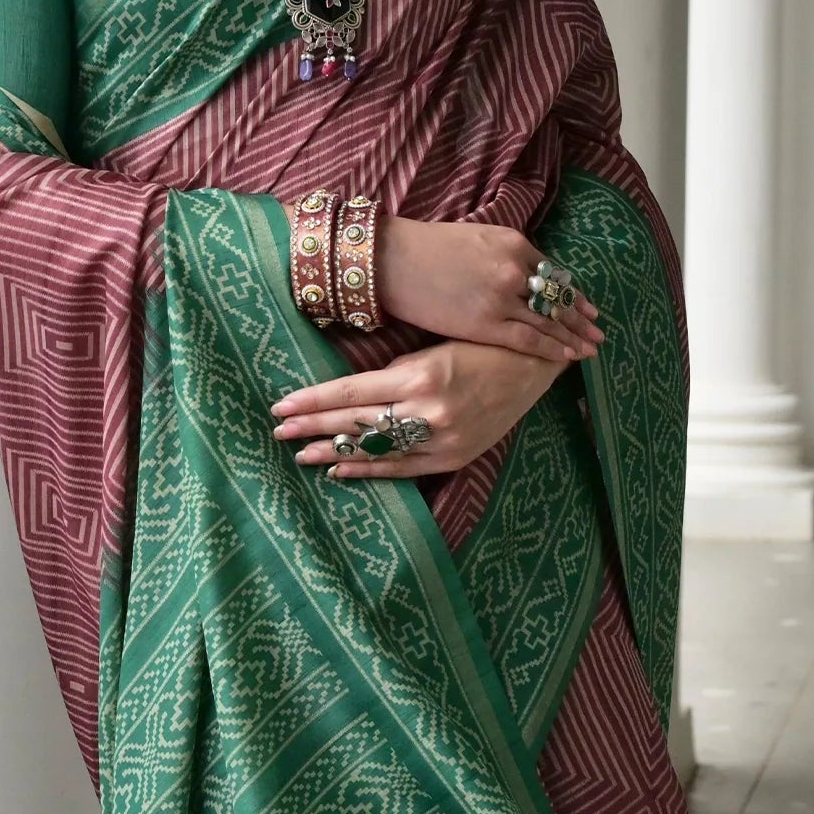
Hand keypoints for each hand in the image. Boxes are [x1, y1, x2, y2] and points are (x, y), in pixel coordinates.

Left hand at [273, 339, 566, 478]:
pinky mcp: (454, 457)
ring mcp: (442, 440)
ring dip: (334, 452)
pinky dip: (369, 469)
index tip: (280, 407)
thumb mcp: (434, 345)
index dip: (312, 402)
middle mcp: (428, 413)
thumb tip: (351, 394)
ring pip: (375, 450)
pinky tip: (341, 468)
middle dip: (313, 428)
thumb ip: (394, 372)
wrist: (534, 366)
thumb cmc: (481, 343)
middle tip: (278, 433)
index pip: (351, 394)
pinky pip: (402, 468)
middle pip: (356, 424)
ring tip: (301, 454)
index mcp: (420, 376)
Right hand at [378, 213, 602, 363]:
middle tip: (598, 331)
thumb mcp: (476, 237)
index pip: (552, 273)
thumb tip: (520, 272)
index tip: (586, 306)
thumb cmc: (427, 247)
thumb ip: (503, 254)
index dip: (570, 292)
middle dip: (579, 317)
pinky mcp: (487, 325)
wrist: (394, 260)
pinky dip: (551, 348)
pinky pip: (529, 340)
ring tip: (590, 347)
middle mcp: (516, 270)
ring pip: (548, 321)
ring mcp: (504, 298)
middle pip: (556, 298)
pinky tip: (566, 356)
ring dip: (571, 336)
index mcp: (515, 244)